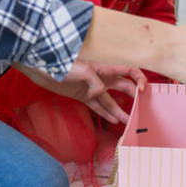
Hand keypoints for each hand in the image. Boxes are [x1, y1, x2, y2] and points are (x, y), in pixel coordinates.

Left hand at [15, 61, 147, 123]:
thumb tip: (99, 95)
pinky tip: (114, 120)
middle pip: (123, 87)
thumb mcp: (83, 70)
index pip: (129, 70)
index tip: (143, 91)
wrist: (42, 69)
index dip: (139, 79)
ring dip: (120, 110)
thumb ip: (96, 83)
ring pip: (111, 100)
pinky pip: (98, 106)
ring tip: (128, 122)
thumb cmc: (63, 64)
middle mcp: (102, 77)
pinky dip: (105, 113)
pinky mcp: (83, 96)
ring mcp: (92, 88)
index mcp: (105, 67)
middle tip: (140, 110)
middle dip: (133, 98)